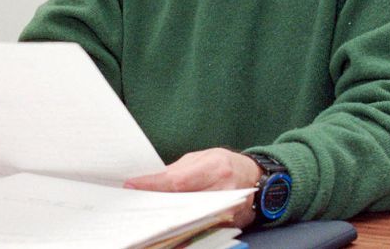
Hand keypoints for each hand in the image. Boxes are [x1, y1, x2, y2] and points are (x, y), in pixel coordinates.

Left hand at [124, 148, 261, 228]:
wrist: (257, 179)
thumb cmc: (227, 164)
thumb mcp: (204, 157)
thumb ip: (179, 170)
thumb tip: (152, 181)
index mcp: (216, 168)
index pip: (178, 180)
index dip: (153, 184)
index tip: (132, 186)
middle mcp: (223, 191)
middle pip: (182, 203)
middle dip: (157, 205)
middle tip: (133, 206)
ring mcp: (227, 212)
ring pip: (191, 220)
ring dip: (167, 221)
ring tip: (145, 218)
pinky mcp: (228, 226)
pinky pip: (201, 230)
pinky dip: (182, 231)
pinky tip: (166, 231)